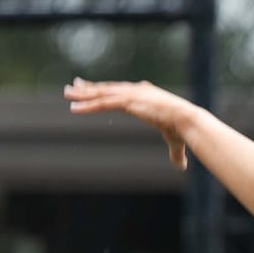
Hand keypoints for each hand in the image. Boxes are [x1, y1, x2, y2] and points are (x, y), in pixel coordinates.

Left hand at [64, 78, 197, 167]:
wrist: (186, 119)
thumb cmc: (184, 129)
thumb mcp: (175, 141)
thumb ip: (175, 153)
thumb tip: (181, 166)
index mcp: (146, 94)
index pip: (121, 91)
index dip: (106, 90)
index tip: (94, 88)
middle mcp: (137, 90)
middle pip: (107, 89)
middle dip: (89, 87)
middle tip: (73, 85)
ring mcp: (131, 94)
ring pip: (101, 94)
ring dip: (83, 94)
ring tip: (67, 94)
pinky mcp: (127, 101)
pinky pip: (102, 103)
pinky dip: (87, 106)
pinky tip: (74, 108)